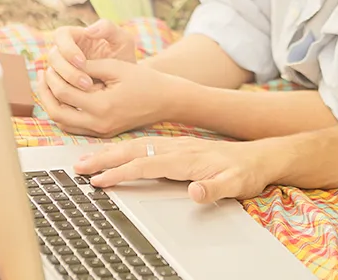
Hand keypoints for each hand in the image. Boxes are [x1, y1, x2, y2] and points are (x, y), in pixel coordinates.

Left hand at [39, 58, 186, 136]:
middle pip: (57, 113)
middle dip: (45, 93)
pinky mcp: (103, 133)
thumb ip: (89, 66)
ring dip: (52, 104)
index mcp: (102, 106)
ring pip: (63, 123)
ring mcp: (100, 131)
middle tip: (42, 75)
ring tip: (48, 85)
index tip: (50, 64)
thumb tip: (64, 64)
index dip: (53, 76)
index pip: (64, 93)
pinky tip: (62, 97)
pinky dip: (64, 113)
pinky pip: (74, 127)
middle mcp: (99, 123)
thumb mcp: (117, 67)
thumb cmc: (144, 81)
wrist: (165, 100)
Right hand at [45, 19, 136, 91]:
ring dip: (66, 83)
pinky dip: (64, 95)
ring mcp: (60, 69)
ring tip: (88, 90)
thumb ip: (109, 28)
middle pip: (53, 57)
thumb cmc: (123, 57)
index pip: (60, 35)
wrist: (127, 81)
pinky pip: (53, 90)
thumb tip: (88, 30)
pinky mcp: (61, 85)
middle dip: (68, 70)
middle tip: (86, 82)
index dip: (67, 48)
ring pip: (51, 75)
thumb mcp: (122, 41)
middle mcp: (63, 51)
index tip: (82, 61)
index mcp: (75, 36)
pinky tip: (79, 100)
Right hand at [73, 136, 274, 202]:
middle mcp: (177, 148)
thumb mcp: (235, 185)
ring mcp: (176, 146)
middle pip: (134, 150)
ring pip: (136, 146)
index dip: (121, 173)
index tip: (99, 182)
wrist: (260, 157)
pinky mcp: (177, 148)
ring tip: (86, 159)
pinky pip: (143, 145)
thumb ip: (214, 189)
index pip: (146, 164)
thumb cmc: (246, 172)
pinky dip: (123, 149)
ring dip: (110, 152)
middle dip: (104, 158)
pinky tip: (114, 154)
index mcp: (186, 158)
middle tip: (78, 167)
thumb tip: (194, 192)